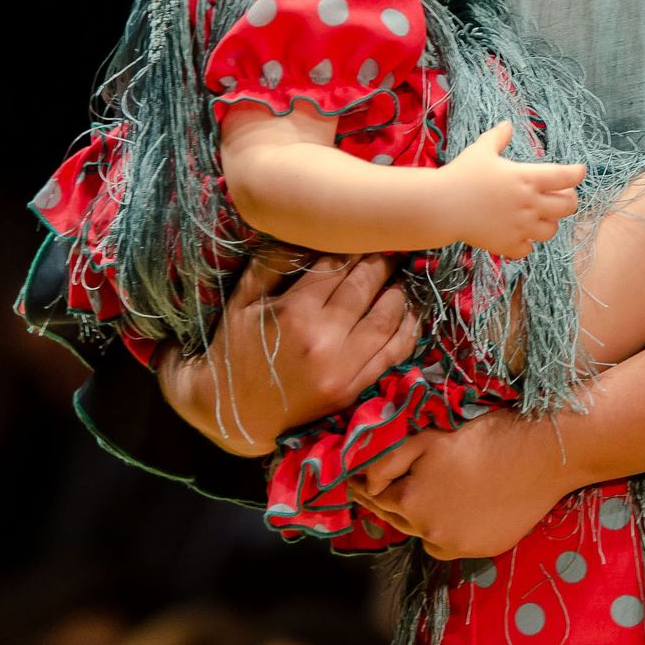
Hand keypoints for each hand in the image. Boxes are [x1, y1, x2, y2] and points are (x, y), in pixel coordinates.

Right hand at [160, 252, 419, 455]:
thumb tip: (301, 232)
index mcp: (294, 311)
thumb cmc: (234, 350)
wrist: (233, 412)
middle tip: (393, 246)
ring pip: (386, 318)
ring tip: (402, 275)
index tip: (366, 234)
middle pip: (365, 287)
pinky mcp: (352, 388)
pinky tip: (411, 313)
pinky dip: (407, 330)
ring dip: (399, 292)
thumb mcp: (241, 301)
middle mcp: (323, 338)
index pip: (337, 267)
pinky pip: (392, 354)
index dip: (354, 248)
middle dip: (381, 263)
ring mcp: (342, 367)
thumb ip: (270, 264)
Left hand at [351, 408, 576, 559]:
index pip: (375, 498)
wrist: (542, 454)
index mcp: (411, 503)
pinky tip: (458, 509)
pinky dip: (450, 529)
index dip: (364, 487)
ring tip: (425, 498)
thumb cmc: (484, 437)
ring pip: (425, 536)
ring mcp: (459, 546)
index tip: (356, 481)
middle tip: (380, 490)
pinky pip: (454, 543)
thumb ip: (387, 462)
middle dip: (388, 504)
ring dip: (419, 519)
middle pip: (398, 520)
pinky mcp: (484, 550)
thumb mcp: (426, 438)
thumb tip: (365, 481)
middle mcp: (430, 533)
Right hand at [440, 124, 585, 259]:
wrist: (442, 206)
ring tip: (539, 216)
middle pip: (568, 206)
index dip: (576, 173)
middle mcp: (530, 204)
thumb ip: (498, 137)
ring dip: (548, 222)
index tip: (579, 171)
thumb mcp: (481, 150)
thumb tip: (507, 124)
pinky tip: (518, 233)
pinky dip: (526, 242)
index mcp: (527, 178)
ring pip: (551, 230)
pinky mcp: (508, 245)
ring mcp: (520, 227)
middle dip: (568, 199)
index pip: (565, 176)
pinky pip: (528, 248)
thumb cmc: (461, 174)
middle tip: (561, 195)